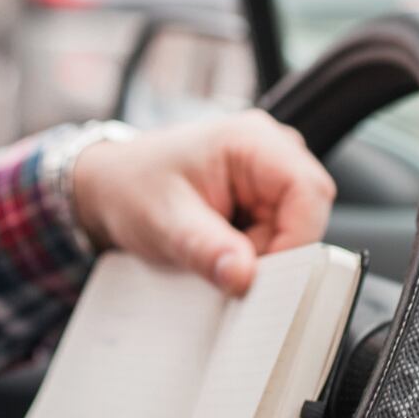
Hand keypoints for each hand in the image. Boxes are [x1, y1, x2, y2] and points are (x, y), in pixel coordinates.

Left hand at [69, 110, 336, 295]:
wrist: (110, 187)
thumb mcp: (164, 222)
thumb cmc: (131, 189)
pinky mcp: (264, 194)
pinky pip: (278, 232)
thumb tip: (244, 277)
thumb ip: (205, 249)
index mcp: (252, 140)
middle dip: (275, 249)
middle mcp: (270, 149)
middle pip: (308, 212)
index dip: (296, 239)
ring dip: (261, 253)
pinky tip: (220, 248)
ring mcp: (269, 171)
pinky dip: (253, 251)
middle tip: (228, 264)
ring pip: (294, 228)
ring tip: (214, 251)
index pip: (308, 191)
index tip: (261, 275)